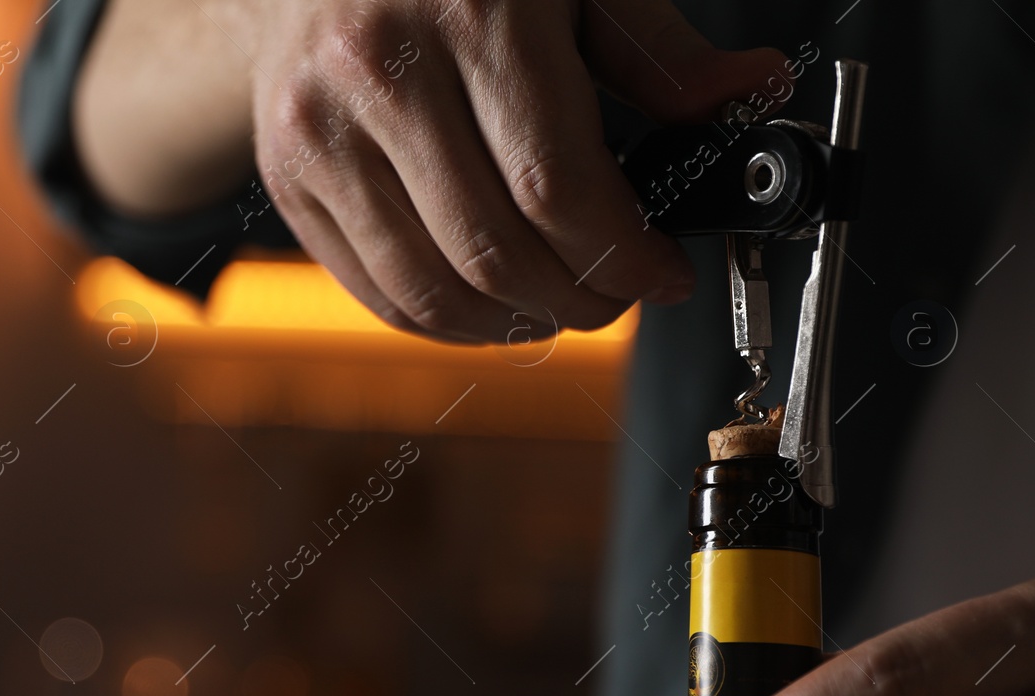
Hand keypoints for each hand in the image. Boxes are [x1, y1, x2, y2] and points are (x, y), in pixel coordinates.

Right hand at [249, 0, 785, 341]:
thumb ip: (654, 46)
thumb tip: (744, 95)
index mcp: (467, 12)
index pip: (556, 187)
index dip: (624, 256)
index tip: (663, 274)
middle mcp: (379, 75)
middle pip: (494, 253)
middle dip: (578, 301)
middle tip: (616, 296)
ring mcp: (320, 135)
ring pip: (432, 292)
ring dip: (513, 326)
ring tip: (557, 305)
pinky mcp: (289, 181)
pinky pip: (378, 293)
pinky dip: (447, 322)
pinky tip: (490, 303)